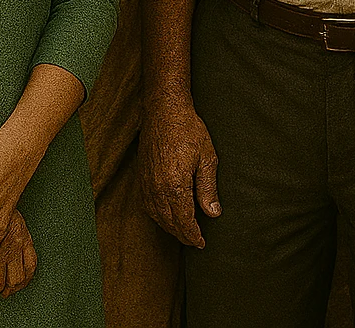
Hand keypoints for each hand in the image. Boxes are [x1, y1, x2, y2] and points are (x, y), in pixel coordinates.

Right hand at [138, 96, 219, 247]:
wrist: (164, 111)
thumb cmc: (189, 130)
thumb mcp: (207, 158)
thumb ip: (208, 188)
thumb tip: (213, 213)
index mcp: (175, 185)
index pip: (184, 221)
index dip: (193, 235)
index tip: (202, 243)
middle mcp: (157, 188)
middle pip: (169, 222)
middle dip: (182, 235)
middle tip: (195, 241)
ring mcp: (147, 183)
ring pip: (157, 216)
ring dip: (170, 227)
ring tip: (183, 232)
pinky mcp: (141, 177)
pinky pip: (148, 205)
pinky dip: (158, 216)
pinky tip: (166, 216)